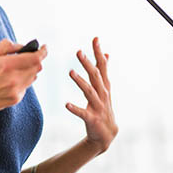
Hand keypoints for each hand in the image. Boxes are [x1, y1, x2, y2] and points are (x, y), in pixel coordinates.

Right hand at [0, 39, 46, 114]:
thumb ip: (6, 47)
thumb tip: (21, 46)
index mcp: (7, 65)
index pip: (35, 58)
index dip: (43, 51)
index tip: (44, 47)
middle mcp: (14, 79)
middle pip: (37, 67)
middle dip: (34, 60)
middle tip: (27, 57)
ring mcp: (16, 91)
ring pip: (33, 77)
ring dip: (29, 70)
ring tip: (15, 69)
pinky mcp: (15, 99)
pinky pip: (26, 87)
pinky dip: (22, 81)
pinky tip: (9, 81)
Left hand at [66, 37, 117, 153]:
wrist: (107, 134)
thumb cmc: (104, 107)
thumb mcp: (105, 88)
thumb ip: (104, 71)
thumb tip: (106, 53)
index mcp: (104, 86)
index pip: (102, 66)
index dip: (98, 52)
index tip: (95, 38)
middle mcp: (103, 94)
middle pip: (95, 76)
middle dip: (88, 64)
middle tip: (79, 52)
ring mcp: (98, 106)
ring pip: (89, 92)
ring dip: (80, 82)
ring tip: (70, 72)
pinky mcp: (92, 119)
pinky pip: (82, 113)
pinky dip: (75, 108)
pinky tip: (66, 104)